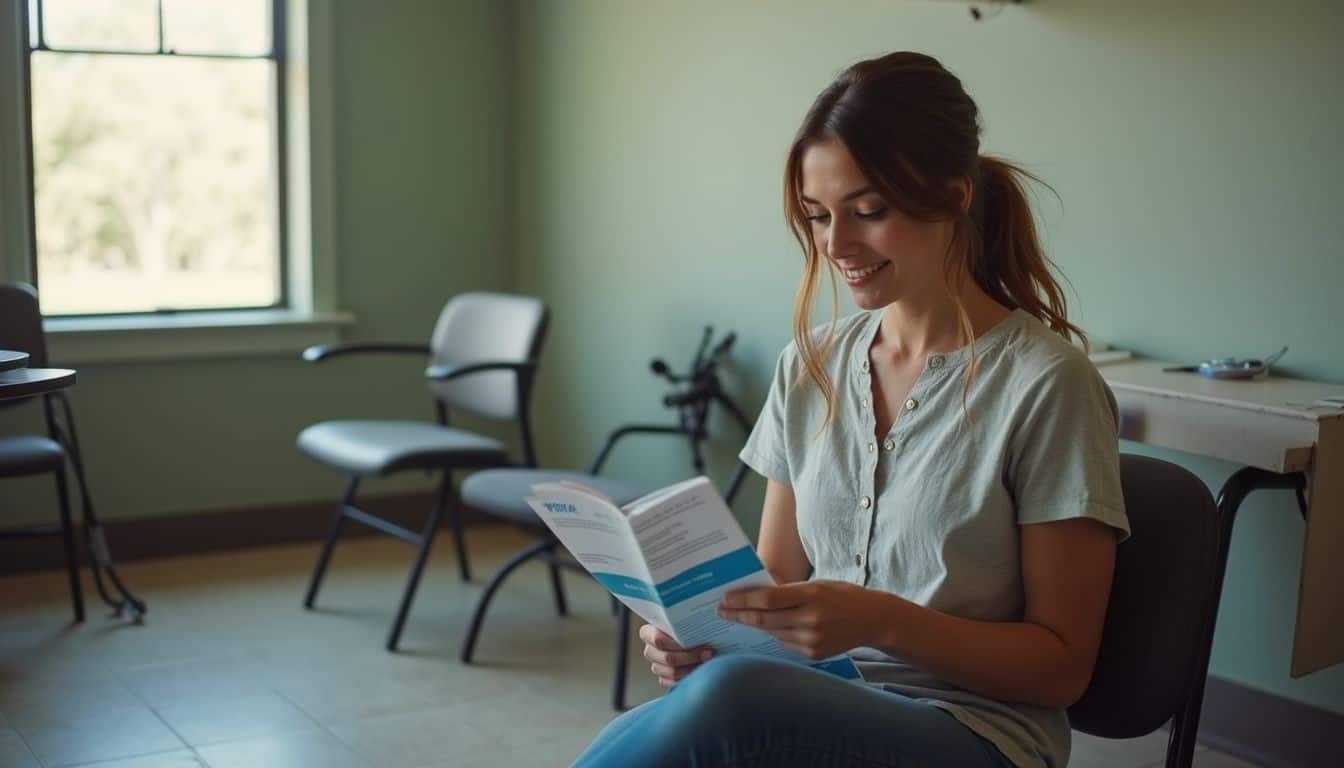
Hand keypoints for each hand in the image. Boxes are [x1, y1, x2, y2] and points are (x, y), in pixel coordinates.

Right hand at [639, 624, 713, 687]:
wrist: (691, 637)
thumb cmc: (688, 625)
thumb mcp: (685, 618)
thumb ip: (691, 618)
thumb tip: (712, 613)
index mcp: (649, 632)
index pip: (658, 640)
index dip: (676, 643)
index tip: (695, 642)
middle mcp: (650, 650)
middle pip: (667, 658)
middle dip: (690, 656)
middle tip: (708, 651)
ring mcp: (656, 666)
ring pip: (672, 672)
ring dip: (692, 667)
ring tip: (707, 660)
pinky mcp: (664, 679)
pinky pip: (674, 683)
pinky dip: (688, 678)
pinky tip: (700, 670)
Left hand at [718, 580, 899, 659]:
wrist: (873, 619)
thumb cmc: (842, 595)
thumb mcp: (817, 584)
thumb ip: (789, 591)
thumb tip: (756, 595)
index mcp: (812, 594)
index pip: (768, 599)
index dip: (743, 600)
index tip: (725, 599)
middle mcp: (811, 619)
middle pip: (765, 619)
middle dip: (739, 615)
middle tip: (721, 611)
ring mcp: (812, 640)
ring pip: (772, 633)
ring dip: (754, 626)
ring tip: (738, 618)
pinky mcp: (814, 654)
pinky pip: (785, 644)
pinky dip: (774, 636)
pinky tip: (764, 630)